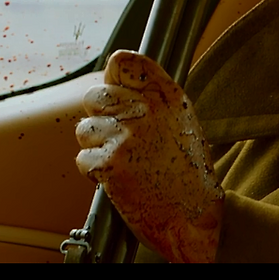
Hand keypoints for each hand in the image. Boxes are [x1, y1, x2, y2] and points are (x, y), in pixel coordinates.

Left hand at [76, 51, 223, 262]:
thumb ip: (152, 102)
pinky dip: (95, 172)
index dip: (112, 76)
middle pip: (95, 96)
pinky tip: (119, 179)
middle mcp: (145, 110)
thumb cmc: (188, 176)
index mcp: (166, 97)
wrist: (194, 217)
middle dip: (99, 117)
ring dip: (96, 147)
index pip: (124, 62)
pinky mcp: (109, 162)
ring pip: (85, 129)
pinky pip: (83, 158)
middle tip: (118, 138)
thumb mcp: (182, 124)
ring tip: (123, 162)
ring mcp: (125, 136)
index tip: (113, 87)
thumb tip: (116, 85)